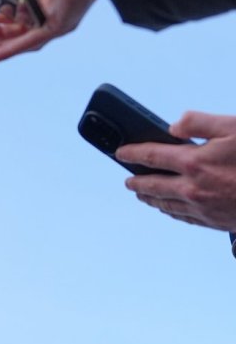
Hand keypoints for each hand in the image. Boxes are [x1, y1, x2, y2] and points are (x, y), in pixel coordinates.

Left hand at [119, 111, 235, 230]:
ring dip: (152, 199)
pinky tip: (172, 210)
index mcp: (194, 162)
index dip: (131, 153)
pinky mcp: (218, 222)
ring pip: (168, 205)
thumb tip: (173, 125)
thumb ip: (200, 121)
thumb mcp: (234, 127)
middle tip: (127, 181)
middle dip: (137, 182)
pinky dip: (173, 212)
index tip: (119, 153)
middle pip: (153, 186)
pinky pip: (186, 218)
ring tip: (143, 195)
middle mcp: (194, 188)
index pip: (151, 156)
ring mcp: (205, 208)